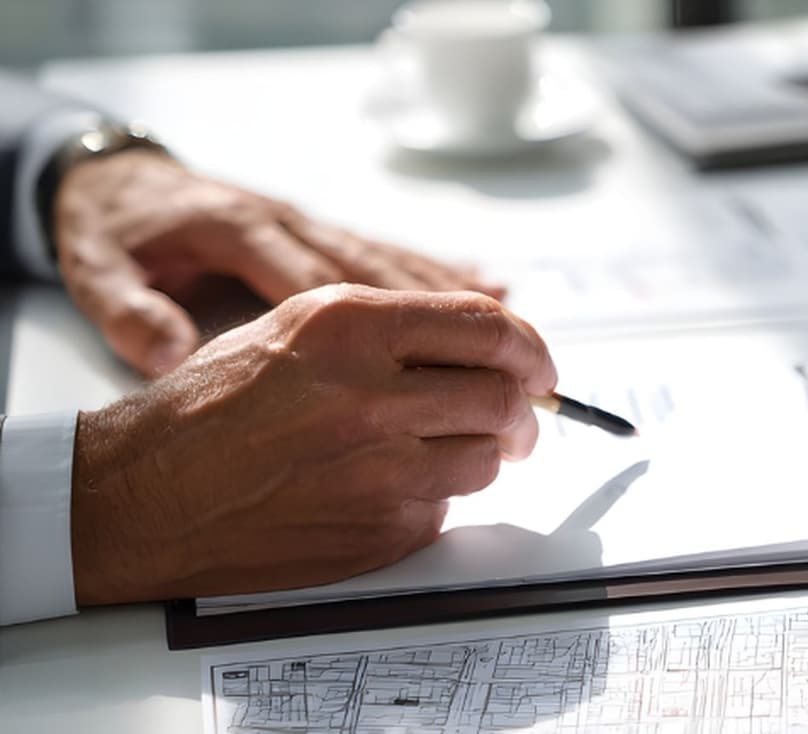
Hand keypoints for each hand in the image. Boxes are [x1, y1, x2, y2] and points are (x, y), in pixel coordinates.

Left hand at [51, 150, 503, 376]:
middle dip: (467, 326)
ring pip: (404, 263)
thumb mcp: (99, 271)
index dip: (396, 333)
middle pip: (394, 276)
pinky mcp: (322, 228)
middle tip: (524, 373)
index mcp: (244, 235)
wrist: (117, 181)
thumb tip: (165, 346)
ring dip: (469, 301)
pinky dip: (447, 273)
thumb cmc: (115, 232)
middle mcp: (294, 224)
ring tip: (526, 338)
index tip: (447, 378)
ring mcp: (314, 224)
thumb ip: (130, 311)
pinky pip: (395, 253)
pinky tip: (493, 287)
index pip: (336, 288)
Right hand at [67, 285, 556, 605]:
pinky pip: (444, 509)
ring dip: (479, 455)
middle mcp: (370, 393)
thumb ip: (396, 329)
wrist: (145, 491)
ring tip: (434, 450)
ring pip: (485, 459)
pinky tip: (381, 487)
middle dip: (523, 410)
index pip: (488, 327)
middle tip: (519, 419)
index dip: (531, 350)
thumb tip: (490, 344)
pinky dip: (430, 498)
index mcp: (350, 326)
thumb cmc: (213, 406)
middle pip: (502, 397)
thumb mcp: (298, 327)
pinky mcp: (378, 529)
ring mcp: (377, 468)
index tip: (541, 367)